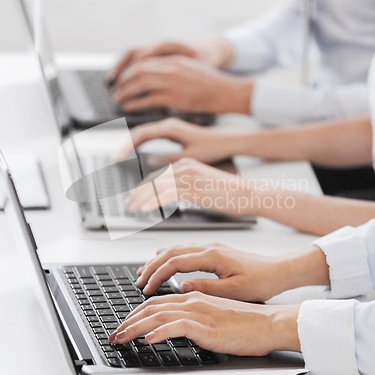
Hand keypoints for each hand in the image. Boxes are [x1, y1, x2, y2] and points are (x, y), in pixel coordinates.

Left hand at [109, 292, 300, 356]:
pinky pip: (176, 327)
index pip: (157, 302)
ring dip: (135, 328)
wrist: (268, 322)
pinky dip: (159, 332)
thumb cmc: (245, 322)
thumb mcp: (216, 314)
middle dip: (128, 320)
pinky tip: (148, 340)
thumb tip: (178, 323)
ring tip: (121, 338)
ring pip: (158, 315)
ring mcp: (199, 312)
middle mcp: (193, 300)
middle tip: (115, 334)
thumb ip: (196, 314)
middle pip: (152, 307)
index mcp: (194, 296)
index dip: (137, 313)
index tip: (125, 324)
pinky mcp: (206, 326)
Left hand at [112, 56, 251, 113]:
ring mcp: (174, 83)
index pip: (144, 62)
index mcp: (174, 61)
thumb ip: (173, 72)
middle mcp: (172, 69)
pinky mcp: (176, 98)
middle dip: (123, 82)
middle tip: (116, 91)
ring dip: (125, 93)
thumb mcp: (191, 70)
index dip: (129, 71)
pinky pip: (148, 100)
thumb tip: (156, 79)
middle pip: (138, 72)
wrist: (228, 92)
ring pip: (140, 84)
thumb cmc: (212, 85)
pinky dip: (135, 103)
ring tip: (118, 100)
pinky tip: (128, 107)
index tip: (121, 79)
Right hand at [125, 118, 239, 162]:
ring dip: (132, 143)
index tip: (118, 158)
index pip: (140, 134)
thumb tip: (148, 162)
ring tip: (123, 157)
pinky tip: (138, 152)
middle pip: (139, 132)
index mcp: (170, 128)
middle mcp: (169, 124)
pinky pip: (152, 134)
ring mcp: (171, 126)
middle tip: (116, 160)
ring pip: (144, 132)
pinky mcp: (174, 131)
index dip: (126, 147)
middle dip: (125, 145)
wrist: (228, 140)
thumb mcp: (189, 157)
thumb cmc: (213, 147)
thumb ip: (167, 159)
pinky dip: (141, 142)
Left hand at [125, 158, 253, 216]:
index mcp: (186, 164)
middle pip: (153, 180)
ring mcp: (188, 176)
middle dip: (137, 194)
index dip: (143, 188)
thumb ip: (186, 188)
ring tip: (132, 210)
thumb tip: (172, 196)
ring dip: (140, 199)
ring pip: (156, 187)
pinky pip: (166, 194)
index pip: (157, 175)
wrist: (246, 193)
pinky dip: (152, 202)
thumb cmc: (228, 194)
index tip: (135, 198)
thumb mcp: (202, 187)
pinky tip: (144, 210)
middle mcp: (184, 166)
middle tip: (128, 205)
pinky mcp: (192, 187)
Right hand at [135, 243, 285, 300]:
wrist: (278, 270)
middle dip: (151, 266)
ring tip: (144, 271)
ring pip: (176, 248)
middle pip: (170, 252)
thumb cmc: (260, 281)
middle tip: (138, 280)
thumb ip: (207, 288)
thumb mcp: (234, 290)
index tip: (146, 288)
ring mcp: (210, 247)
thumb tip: (183, 288)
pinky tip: (163, 259)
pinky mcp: (214, 250)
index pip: (175, 262)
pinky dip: (169, 255)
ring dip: (158, 259)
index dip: (157, 275)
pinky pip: (184, 249)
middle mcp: (209, 247)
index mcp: (212, 256)